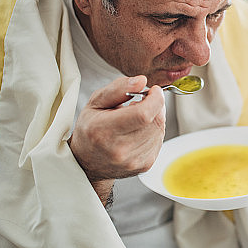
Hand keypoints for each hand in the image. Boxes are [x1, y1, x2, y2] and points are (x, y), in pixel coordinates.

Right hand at [69, 76, 165, 203]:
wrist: (87, 162)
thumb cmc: (91, 129)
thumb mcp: (96, 102)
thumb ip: (118, 88)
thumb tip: (142, 81)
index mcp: (103, 131)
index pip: (143, 114)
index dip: (155, 99)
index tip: (154, 90)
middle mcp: (119, 149)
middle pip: (155, 121)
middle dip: (154, 106)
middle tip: (141, 103)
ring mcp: (133, 160)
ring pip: (159, 130)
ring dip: (154, 119)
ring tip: (136, 119)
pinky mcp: (144, 166)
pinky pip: (159, 141)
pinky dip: (154, 131)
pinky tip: (139, 131)